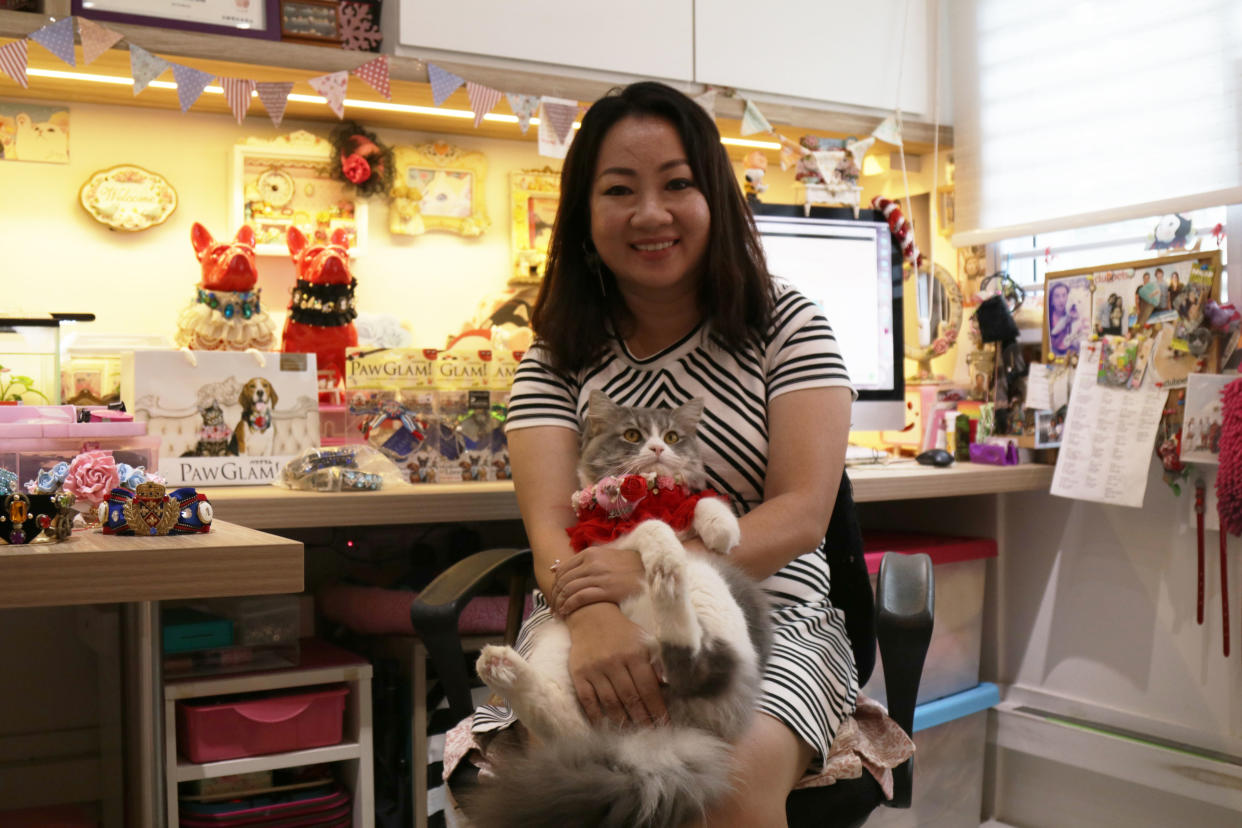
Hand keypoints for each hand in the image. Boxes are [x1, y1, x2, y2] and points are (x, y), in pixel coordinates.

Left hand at [549, 545, 643, 616]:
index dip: (555, 584)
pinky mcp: (607, 590)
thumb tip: (556, 570)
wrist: (650, 571)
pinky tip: (567, 612)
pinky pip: (580, 598)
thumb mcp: (605, 556)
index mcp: (590, 554)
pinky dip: (570, 605)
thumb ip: (584, 561)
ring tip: (559, 612)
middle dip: (555, 596)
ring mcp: (599, 576)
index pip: (563, 569)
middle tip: (553, 607)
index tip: (553, 595)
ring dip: (560, 603)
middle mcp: (592, 563)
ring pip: (569, 589)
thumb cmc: (627, 566)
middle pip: (564, 580)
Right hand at [565, 603, 666, 726]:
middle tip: (650, 736)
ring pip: (610, 702)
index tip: (664, 726)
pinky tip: (605, 728)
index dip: (657, 710)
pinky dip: (597, 717)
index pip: (649, 688)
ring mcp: (595, 669)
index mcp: (635, 654)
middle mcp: (615, 662)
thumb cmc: (624, 633)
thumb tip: (669, 687)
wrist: (592, 616)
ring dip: (622, 722)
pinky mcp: (579, 674)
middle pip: (631, 698)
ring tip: (631, 735)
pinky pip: (588, 701)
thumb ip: (657, 663)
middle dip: (642, 720)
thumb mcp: (645, 642)